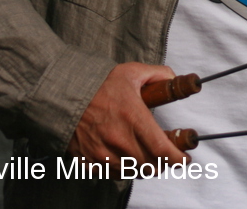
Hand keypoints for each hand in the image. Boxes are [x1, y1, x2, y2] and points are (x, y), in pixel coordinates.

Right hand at [67, 62, 189, 167]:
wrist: (61, 94)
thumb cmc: (98, 83)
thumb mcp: (131, 72)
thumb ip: (158, 74)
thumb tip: (175, 78)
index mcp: (133, 118)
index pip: (162, 149)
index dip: (177, 158)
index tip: (184, 159)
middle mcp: (119, 140)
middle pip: (150, 165)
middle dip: (163, 163)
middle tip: (168, 156)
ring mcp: (102, 153)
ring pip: (133, 172)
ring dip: (145, 167)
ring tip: (150, 157)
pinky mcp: (88, 161)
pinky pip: (113, 174)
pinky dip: (125, 170)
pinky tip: (128, 159)